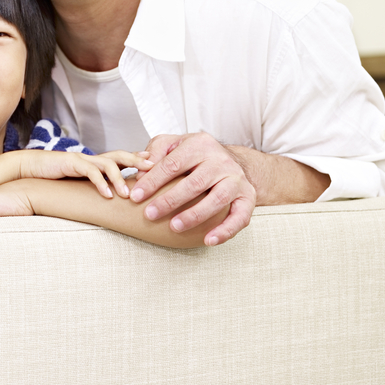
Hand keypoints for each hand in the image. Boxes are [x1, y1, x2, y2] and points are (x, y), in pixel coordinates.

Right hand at [16, 149, 152, 197]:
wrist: (31, 167)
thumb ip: (96, 184)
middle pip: (120, 155)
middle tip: (154, 169)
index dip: (139, 159)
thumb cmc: (56, 176)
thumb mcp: (79, 181)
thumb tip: (113, 197)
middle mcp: (92, 158)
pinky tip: (108, 195)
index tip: (157, 165)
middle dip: (138, 161)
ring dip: (120, 178)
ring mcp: (82, 159)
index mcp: (96, 161)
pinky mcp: (71, 163)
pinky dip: (101, 184)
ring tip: (129, 194)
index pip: (122, 157)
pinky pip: (90, 172)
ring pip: (108, 164)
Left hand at [131, 132, 254, 245]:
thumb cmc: (194, 155)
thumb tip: (141, 172)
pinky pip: (240, 217)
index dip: (152, 181)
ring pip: (216, 200)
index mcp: (200, 145)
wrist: (231, 159)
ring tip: (174, 227)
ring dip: (194, 216)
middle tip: (150, 214)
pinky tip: (208, 240)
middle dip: (170, 201)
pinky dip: (225, 230)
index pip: (172, 164)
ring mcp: (236, 179)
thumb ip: (155, 152)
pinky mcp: (248, 197)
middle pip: (194, 183)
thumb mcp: (173, 144)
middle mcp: (221, 161)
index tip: (135, 196)